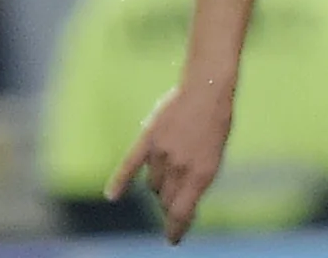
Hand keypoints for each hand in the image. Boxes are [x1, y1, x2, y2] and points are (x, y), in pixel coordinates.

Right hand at [107, 80, 235, 242]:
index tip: (172, 240)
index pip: (181, 213)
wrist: (207, 89)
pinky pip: (129, 165)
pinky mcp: (148, 139)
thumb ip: (196, 182)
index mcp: (201, 175)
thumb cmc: (215, 124)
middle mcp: (180, 167)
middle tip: (173, 201)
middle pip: (165, 200)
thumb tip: (180, 203)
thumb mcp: (213, 158)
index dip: (176, 229)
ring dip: (158, 187)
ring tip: (170, 173)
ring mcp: (162, 153)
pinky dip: (119, 181)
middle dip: (169, 205)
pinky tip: (112, 196)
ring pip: (152, 184)